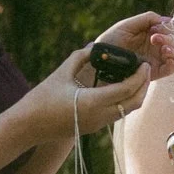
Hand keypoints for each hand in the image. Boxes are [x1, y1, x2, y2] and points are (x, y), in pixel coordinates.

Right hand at [19, 37, 150, 143]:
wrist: (29, 126)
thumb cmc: (41, 98)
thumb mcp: (61, 73)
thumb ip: (79, 58)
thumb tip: (94, 47)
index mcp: (93, 101)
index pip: (126, 89)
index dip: (140, 77)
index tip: (144, 64)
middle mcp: (100, 115)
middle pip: (134, 103)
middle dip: (143, 86)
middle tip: (145, 69)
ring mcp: (98, 124)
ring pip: (128, 110)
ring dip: (136, 94)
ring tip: (137, 77)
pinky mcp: (95, 127)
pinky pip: (118, 113)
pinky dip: (126, 100)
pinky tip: (123, 88)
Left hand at [94, 10, 173, 79]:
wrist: (101, 59)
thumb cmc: (111, 40)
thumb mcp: (128, 25)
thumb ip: (147, 19)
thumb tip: (169, 20)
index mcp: (150, 34)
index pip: (169, 29)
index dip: (168, 27)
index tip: (157, 26)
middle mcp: (155, 47)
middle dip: (168, 38)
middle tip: (155, 38)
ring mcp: (156, 59)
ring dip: (173, 48)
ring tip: (163, 48)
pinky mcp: (155, 72)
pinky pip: (171, 68)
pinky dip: (173, 61)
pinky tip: (165, 55)